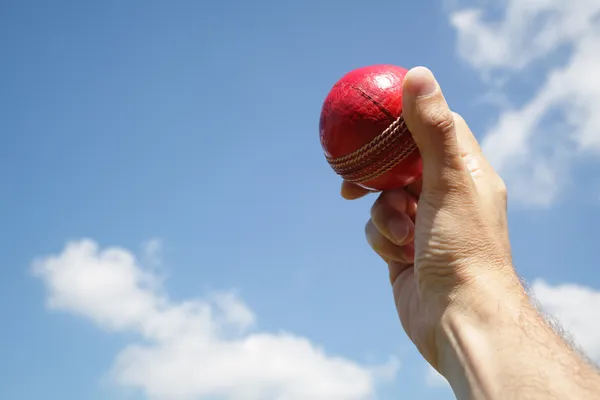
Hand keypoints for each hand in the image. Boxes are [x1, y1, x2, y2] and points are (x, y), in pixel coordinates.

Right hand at [343, 67, 525, 370]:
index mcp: (466, 173)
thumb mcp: (446, 179)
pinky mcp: (403, 250)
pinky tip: (399, 255)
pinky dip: (381, 239)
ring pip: (383, 200)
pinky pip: (377, 230)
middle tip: (352, 171)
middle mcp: (446, 196)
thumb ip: (431, 128)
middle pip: (401, 165)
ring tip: (402, 234)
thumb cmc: (461, 245)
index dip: (409, 117)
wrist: (456, 315)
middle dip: (378, 172)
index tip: (379, 112)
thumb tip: (417, 74)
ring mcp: (424, 225)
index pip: (438, 129)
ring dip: (383, 215)